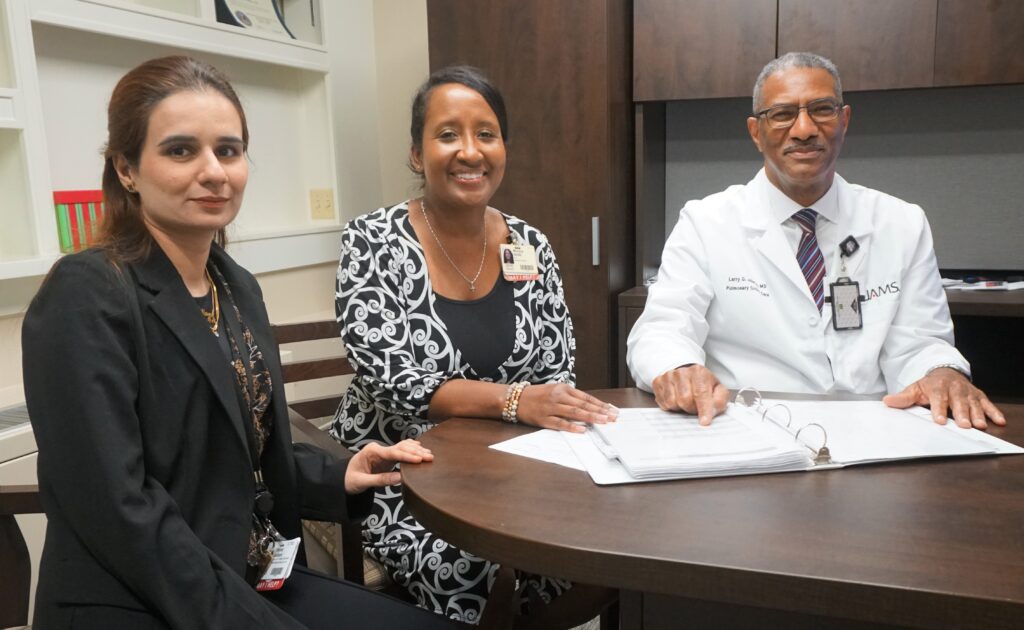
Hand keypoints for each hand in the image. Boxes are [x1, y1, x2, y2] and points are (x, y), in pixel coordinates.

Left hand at [344, 439, 432, 493]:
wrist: (342, 478)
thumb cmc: (349, 480)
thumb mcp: (362, 482)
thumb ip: (380, 480)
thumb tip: (400, 478)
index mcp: (371, 452)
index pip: (392, 452)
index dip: (407, 456)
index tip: (419, 460)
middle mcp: (379, 449)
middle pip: (400, 448)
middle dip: (416, 452)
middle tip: (430, 457)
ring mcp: (383, 452)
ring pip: (402, 447)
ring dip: (416, 450)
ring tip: (429, 454)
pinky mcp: (386, 457)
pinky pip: (401, 451)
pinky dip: (411, 449)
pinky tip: (421, 448)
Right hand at [515, 383, 618, 432]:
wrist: (515, 398)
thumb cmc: (537, 395)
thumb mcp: (555, 390)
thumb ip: (570, 397)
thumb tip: (589, 406)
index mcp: (563, 388)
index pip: (586, 397)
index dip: (600, 404)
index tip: (612, 410)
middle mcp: (558, 396)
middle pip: (583, 404)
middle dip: (600, 411)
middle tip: (613, 417)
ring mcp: (551, 407)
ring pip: (575, 413)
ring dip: (591, 417)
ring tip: (603, 422)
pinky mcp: (544, 418)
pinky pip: (560, 423)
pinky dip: (572, 426)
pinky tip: (583, 429)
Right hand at [651, 364, 728, 424]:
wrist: (687, 374)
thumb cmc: (703, 384)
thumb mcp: (718, 390)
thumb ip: (719, 401)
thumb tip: (711, 412)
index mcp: (699, 372)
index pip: (701, 393)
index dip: (703, 409)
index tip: (704, 421)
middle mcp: (681, 372)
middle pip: (685, 400)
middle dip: (692, 408)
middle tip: (696, 406)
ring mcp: (668, 376)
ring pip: (672, 402)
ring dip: (680, 408)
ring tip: (686, 402)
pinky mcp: (658, 382)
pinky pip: (663, 403)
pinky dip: (670, 406)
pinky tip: (676, 399)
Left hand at [883, 367, 1005, 428]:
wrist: (945, 372)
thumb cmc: (929, 385)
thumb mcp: (915, 389)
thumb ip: (903, 398)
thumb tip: (886, 402)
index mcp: (937, 387)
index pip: (938, 399)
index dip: (939, 409)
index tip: (938, 420)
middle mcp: (955, 389)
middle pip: (958, 402)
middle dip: (961, 413)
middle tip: (964, 425)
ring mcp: (968, 392)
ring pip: (974, 403)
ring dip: (978, 414)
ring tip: (980, 425)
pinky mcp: (978, 396)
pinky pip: (987, 404)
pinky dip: (994, 412)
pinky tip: (998, 421)